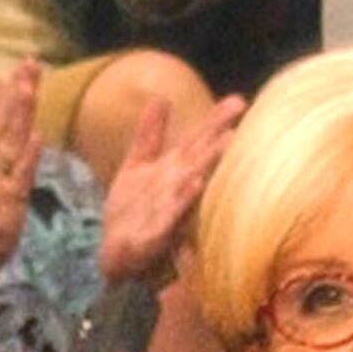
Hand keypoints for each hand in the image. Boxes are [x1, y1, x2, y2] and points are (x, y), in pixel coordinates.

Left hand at [95, 89, 240, 287]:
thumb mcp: (137, 166)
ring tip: (223, 149)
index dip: (215, 122)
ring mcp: (167, 214)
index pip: (197, 142)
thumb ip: (149, 135)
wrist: (114, 253)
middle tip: (238, 127)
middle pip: (198, 164)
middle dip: (217, 147)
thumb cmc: (132, 211)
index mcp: (173, 171)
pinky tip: (193, 186)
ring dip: (204, 170)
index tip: (238, 101)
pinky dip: (180, 204)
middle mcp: (176, 190)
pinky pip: (168, 220)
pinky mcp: (153, 237)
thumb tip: (161, 98)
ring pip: (188, 190)